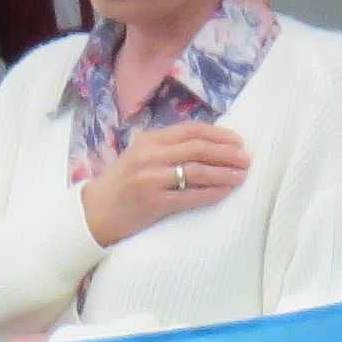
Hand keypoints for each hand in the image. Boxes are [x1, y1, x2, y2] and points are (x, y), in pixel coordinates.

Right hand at [81, 122, 249, 246]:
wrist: (95, 212)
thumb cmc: (121, 183)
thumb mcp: (140, 155)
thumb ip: (167, 147)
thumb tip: (208, 144)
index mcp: (149, 139)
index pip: (191, 130)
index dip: (219, 134)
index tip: (239, 141)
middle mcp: (150, 155)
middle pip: (198, 148)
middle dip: (227, 153)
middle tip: (247, 159)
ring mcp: (151, 179)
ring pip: (197, 171)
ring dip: (224, 173)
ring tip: (242, 175)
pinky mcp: (154, 202)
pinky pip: (190, 196)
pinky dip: (212, 193)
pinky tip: (226, 191)